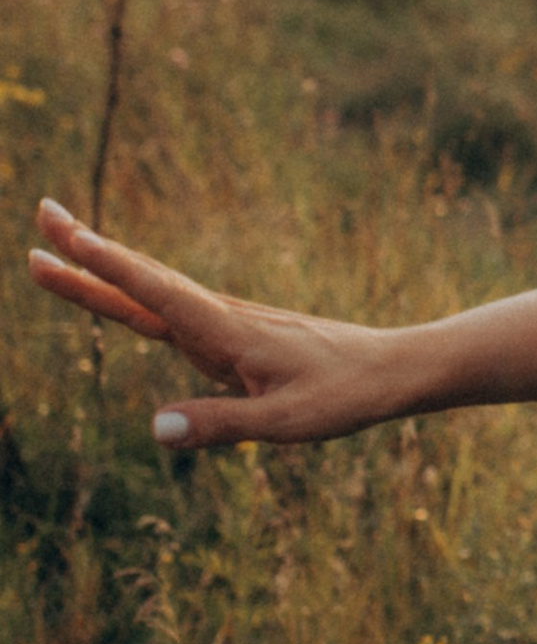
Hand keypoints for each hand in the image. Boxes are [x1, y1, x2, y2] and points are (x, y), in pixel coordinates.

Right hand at [27, 197, 397, 447]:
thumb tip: (155, 429)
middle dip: (89, 251)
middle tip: (41, 214)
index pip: (157, 294)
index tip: (70, 238)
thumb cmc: (343, 397)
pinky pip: (170, 310)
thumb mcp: (285, 424)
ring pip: (151, 293)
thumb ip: (221, 425)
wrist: (389, 370)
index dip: (111, 268)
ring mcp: (224, 322)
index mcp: (228, 332)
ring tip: (57, 248)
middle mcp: (220, 318)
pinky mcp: (231, 333)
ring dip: (103, 268)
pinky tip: (116, 289)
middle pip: (142, 282)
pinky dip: (134, 292)